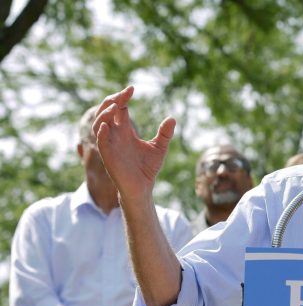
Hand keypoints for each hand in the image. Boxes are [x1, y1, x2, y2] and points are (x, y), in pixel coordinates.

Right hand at [93, 86, 175, 200]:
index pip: (119, 108)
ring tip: (115, 106)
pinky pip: (100, 142)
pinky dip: (101, 133)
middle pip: (106, 111)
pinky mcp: (108, 156)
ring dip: (104, 114)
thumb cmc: (148, 168)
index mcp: (125, 130)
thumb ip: (164, 133)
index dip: (123, 97)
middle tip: (123, 93)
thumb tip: (172, 118)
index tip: (132, 89)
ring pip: (99, 124)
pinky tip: (107, 126)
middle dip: (112, 100)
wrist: (142, 188)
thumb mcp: (159, 148)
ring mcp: (110, 145)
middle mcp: (115, 135)